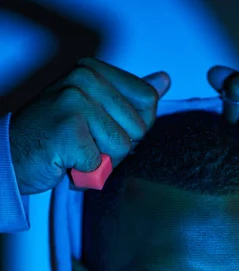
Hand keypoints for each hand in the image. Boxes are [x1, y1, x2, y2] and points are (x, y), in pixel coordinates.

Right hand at [9, 57, 170, 194]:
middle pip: (139, 127)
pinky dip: (86, 172)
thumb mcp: (95, 109)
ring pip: (122, 147)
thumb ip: (129, 96)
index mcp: (94, 70)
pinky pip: (102, 164)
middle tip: (86, 143)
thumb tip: (164, 80)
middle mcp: (85, 78)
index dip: (134, 127)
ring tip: (76, 152)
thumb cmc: (54, 136)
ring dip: (102, 161)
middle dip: (117, 147)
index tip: (104, 128)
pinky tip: (66, 161)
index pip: (148, 100)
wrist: (11, 157)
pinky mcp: (69, 129)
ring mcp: (76, 101)